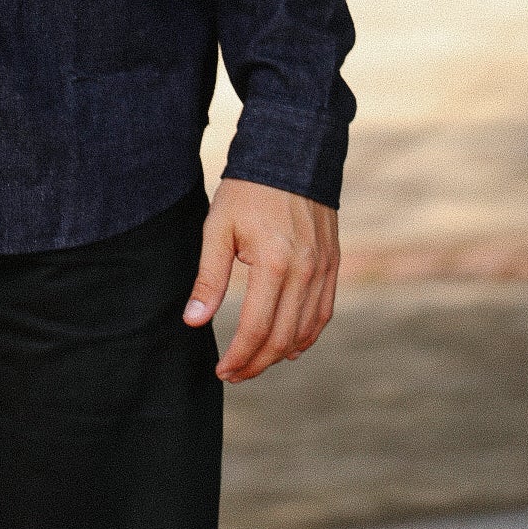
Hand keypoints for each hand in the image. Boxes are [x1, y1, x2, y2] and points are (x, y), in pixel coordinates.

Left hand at [182, 177, 337, 381]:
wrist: (291, 155)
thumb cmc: (248, 190)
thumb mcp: (218, 227)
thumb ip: (209, 277)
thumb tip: (194, 321)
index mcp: (273, 263)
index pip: (256, 329)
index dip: (237, 357)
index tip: (221, 370)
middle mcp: (305, 272)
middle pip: (282, 338)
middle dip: (256, 364)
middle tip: (233, 373)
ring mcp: (324, 269)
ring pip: (305, 331)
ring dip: (279, 354)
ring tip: (254, 362)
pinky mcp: (333, 264)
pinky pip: (323, 313)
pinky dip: (306, 335)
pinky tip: (288, 344)